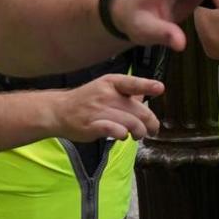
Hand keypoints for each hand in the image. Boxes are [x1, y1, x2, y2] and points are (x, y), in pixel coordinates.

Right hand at [45, 73, 163, 141]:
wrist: (58, 111)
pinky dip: (123, 135)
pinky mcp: (93, 126)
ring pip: (131, 123)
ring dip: (139, 132)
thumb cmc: (86, 101)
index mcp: (111, 83)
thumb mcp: (106, 88)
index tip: (160, 88)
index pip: (132, 83)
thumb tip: (147, 93)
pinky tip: (122, 135)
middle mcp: (106, 94)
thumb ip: (127, 92)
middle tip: (152, 129)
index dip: (147, 85)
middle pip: (139, 110)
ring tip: (137, 135)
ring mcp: (99, 110)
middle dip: (150, 123)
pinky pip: (115, 131)